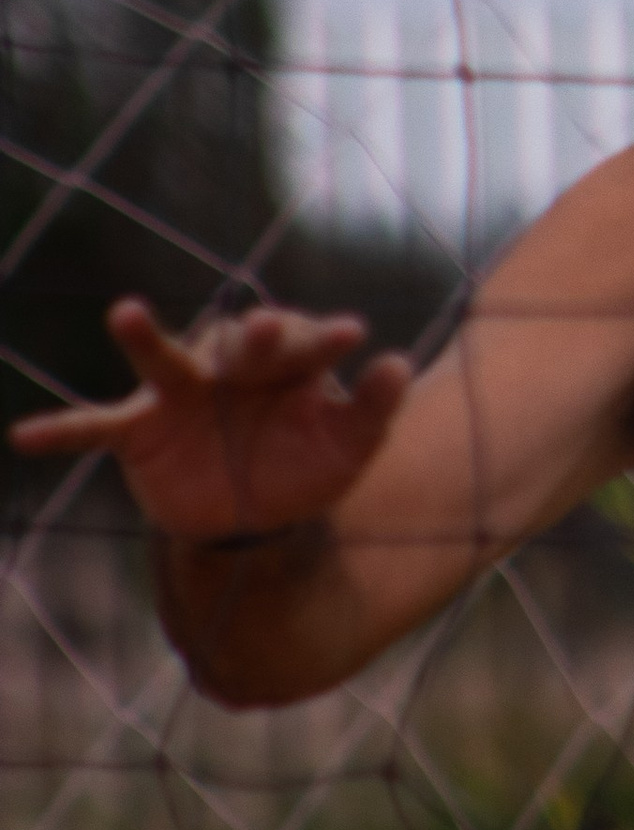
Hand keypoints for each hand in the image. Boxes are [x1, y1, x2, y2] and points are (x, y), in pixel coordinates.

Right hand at [11, 296, 409, 541]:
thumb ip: (373, 408)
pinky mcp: (141, 430)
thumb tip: (399, 364)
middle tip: (267, 332)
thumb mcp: (349, 446)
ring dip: (144, 337)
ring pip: (163, 358)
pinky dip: (64, 431)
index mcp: (289, 361)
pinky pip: (96, 427)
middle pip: (242, 341)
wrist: (254, 516)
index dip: (327, 339)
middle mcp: (233, 365)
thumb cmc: (306, 466)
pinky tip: (25, 438)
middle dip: (255, 337)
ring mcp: (182, 393)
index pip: (310, 342)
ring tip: (124, 313)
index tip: (354, 335)